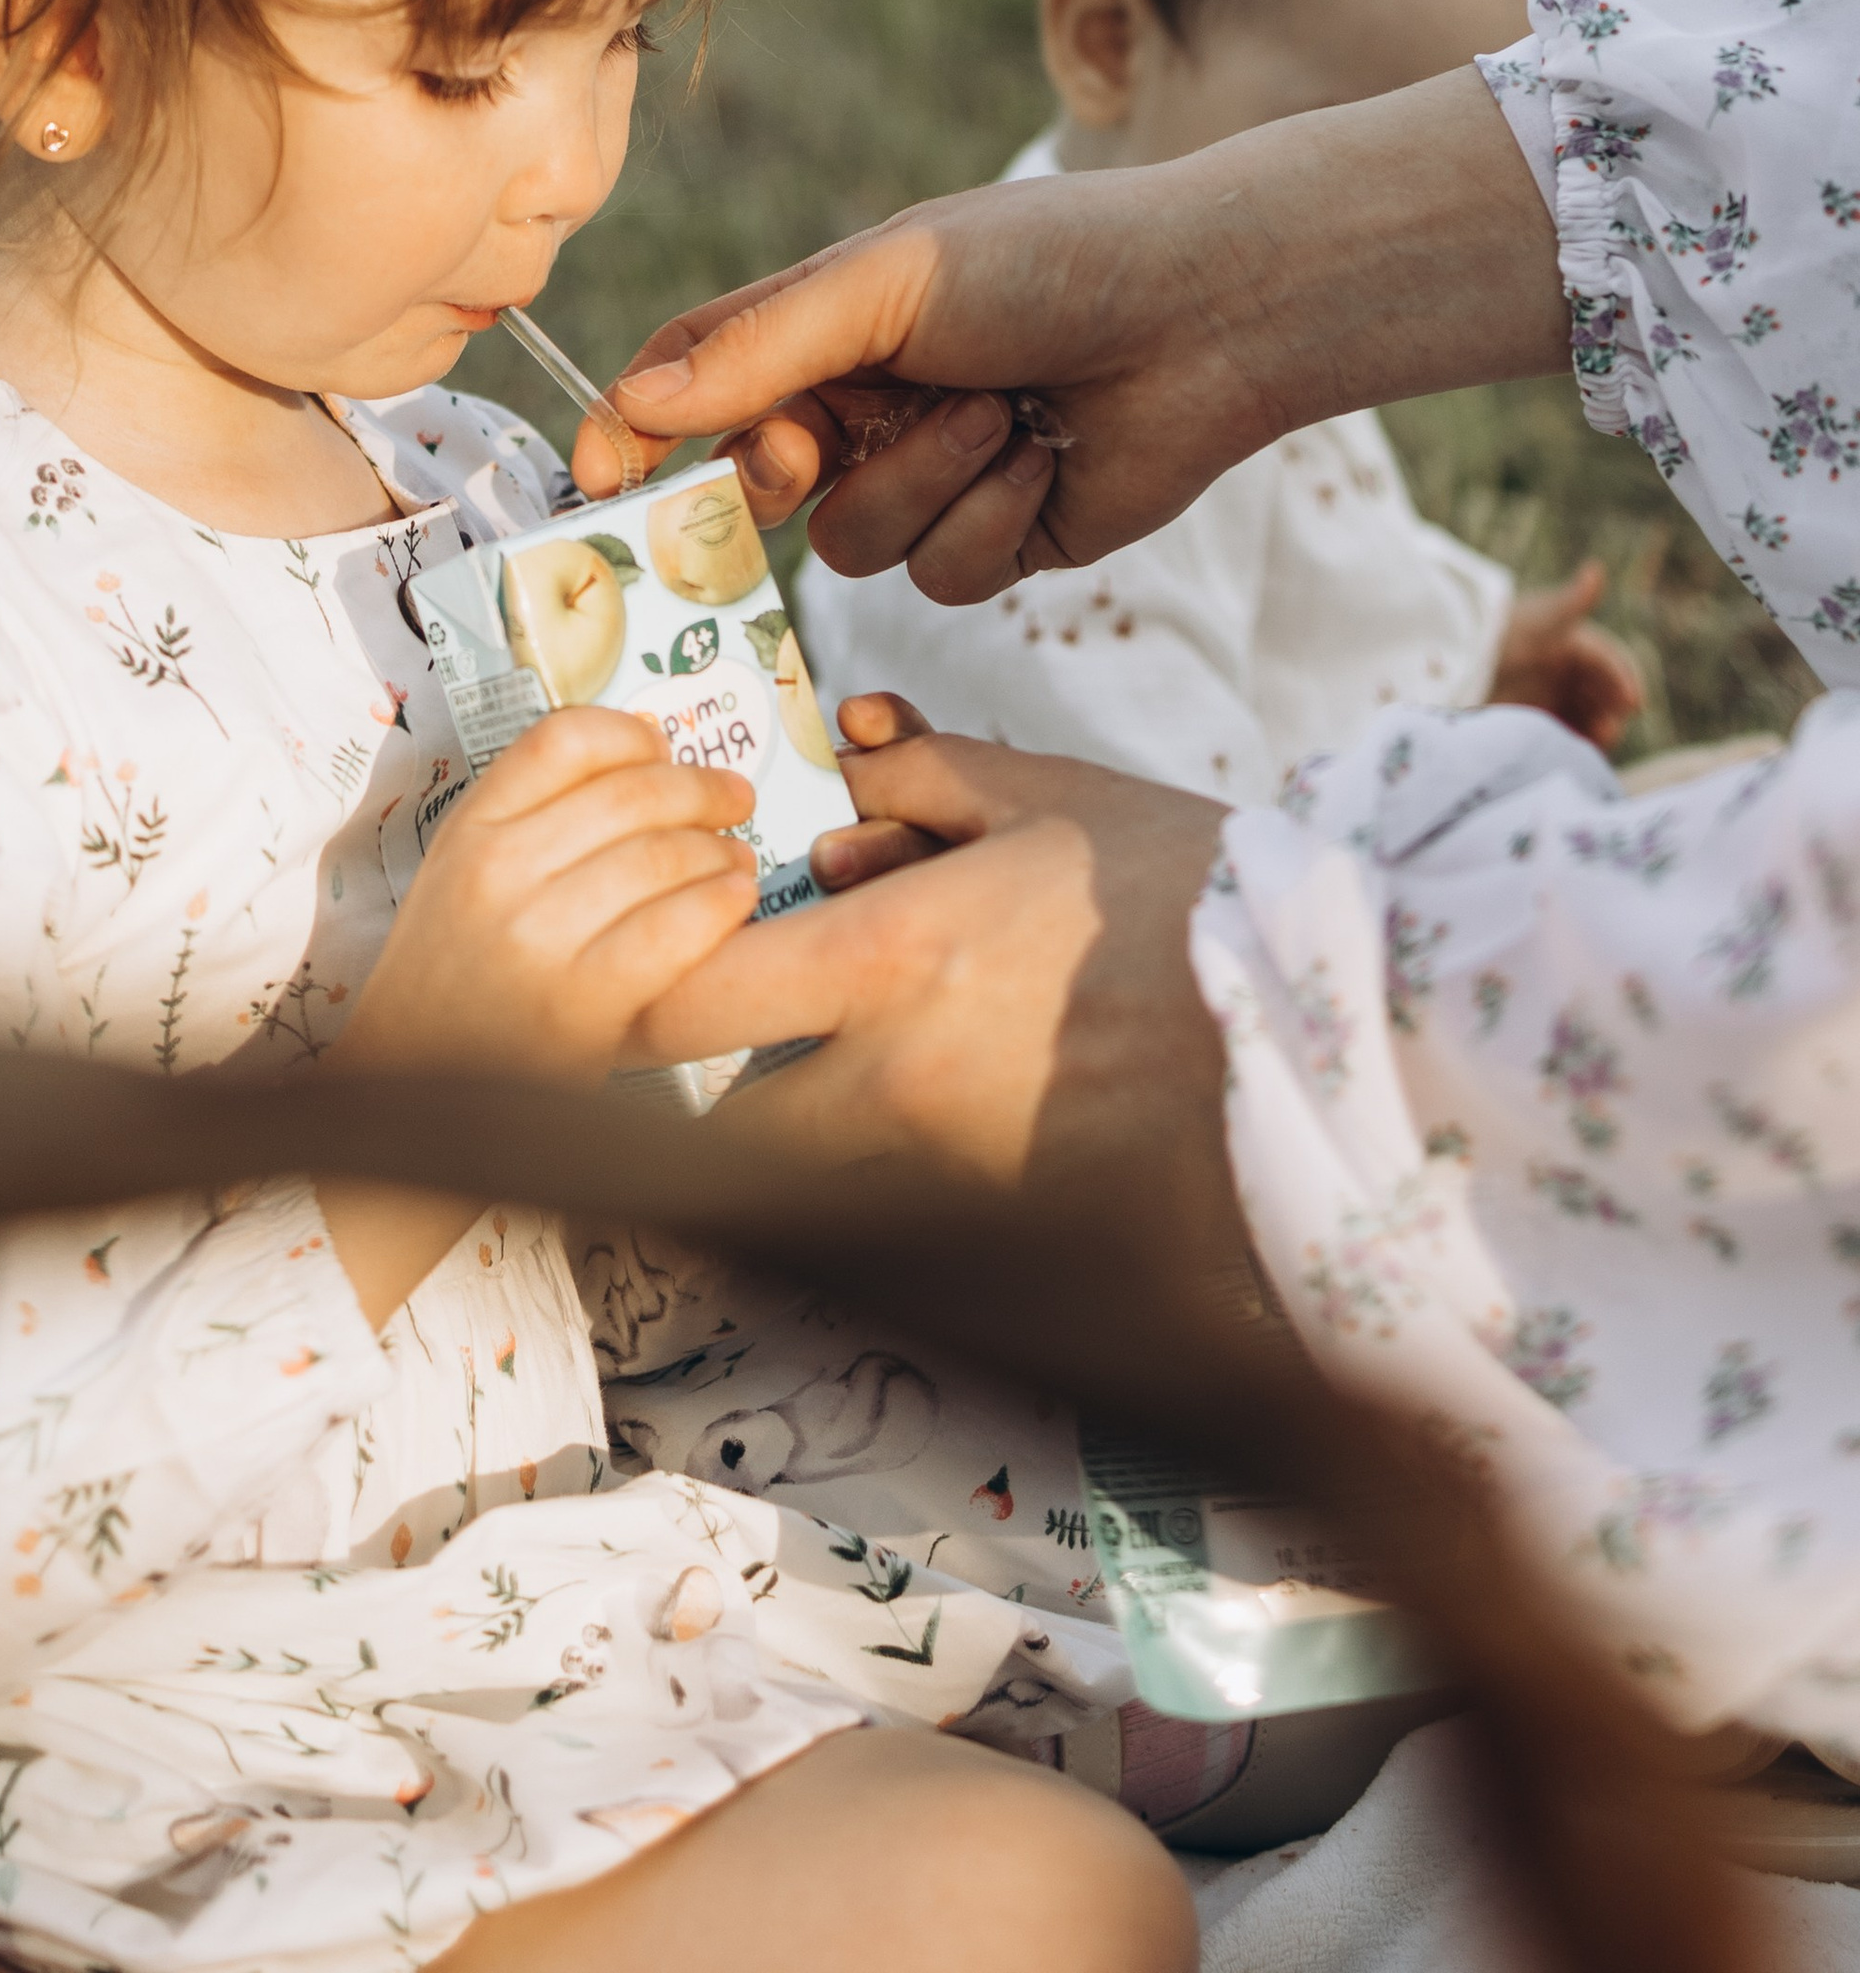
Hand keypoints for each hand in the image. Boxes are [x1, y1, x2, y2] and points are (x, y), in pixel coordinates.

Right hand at [339, 708, 757, 1092]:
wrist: (413, 1096)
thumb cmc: (452, 984)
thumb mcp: (459, 879)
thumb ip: (530, 818)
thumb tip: (645, 753)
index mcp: (467, 831)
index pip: (563, 740)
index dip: (630, 734)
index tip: (664, 746)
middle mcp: (497, 872)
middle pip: (629, 791)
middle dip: (701, 788)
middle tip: (734, 798)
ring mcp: (537, 937)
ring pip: (662, 856)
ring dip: (720, 850)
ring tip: (737, 860)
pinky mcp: (579, 1005)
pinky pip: (673, 930)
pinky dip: (718, 907)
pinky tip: (734, 903)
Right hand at [584, 69, 1566, 601]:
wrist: (1206, 311)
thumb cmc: (1046, 261)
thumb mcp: (886, 284)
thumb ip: (757, 349)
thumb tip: (633, 400)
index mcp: (820, 330)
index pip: (692, 384)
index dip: (636, 432)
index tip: (600, 480)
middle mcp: (863, 410)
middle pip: (757, 488)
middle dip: (788, 473)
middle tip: (809, 447)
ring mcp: (929, 483)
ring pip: (851, 547)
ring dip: (923, 483)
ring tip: (1000, 411)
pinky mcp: (998, 542)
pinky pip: (941, 576)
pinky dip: (988, 519)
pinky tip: (1043, 458)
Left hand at [631, 698, 1237, 1264]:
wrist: (1325, 1015)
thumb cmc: (1183, 889)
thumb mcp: (1048, 798)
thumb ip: (927, 772)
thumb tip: (850, 748)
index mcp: (887, 961)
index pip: (686, 1005)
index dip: (648, 991)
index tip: (675, 965)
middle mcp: (896, 1081)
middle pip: (729, 1134)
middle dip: (717, 1099)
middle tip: (757, 1041)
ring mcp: (950, 1168)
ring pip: (815, 1181)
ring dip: (810, 1138)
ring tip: (871, 1068)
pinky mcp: (1012, 1224)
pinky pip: (910, 1214)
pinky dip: (902, 1178)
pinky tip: (961, 1114)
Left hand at [1488, 561, 1644, 752]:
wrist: (1450, 660)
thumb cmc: (1498, 631)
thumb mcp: (1536, 618)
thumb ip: (1570, 601)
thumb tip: (1596, 568)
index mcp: (1570, 640)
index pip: (1609, 660)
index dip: (1624, 679)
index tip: (1634, 703)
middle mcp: (1563, 667)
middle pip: (1602, 690)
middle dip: (1613, 708)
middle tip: (1612, 726)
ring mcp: (1548, 693)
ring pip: (1587, 713)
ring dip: (1598, 726)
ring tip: (1598, 739)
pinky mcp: (1532, 717)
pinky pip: (1565, 732)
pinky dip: (1576, 740)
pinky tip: (1577, 750)